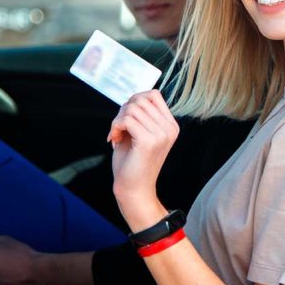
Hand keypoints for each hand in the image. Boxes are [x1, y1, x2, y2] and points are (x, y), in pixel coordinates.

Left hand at [107, 90, 178, 228]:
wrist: (134, 190)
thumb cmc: (133, 162)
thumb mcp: (139, 132)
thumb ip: (139, 114)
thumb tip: (133, 96)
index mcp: (171, 125)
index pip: (153, 95)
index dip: (134, 101)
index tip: (126, 119)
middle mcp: (169, 128)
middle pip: (141, 99)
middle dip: (123, 110)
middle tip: (118, 128)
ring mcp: (161, 135)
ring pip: (132, 108)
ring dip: (118, 119)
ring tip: (116, 135)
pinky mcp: (148, 141)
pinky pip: (126, 119)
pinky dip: (115, 126)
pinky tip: (114, 139)